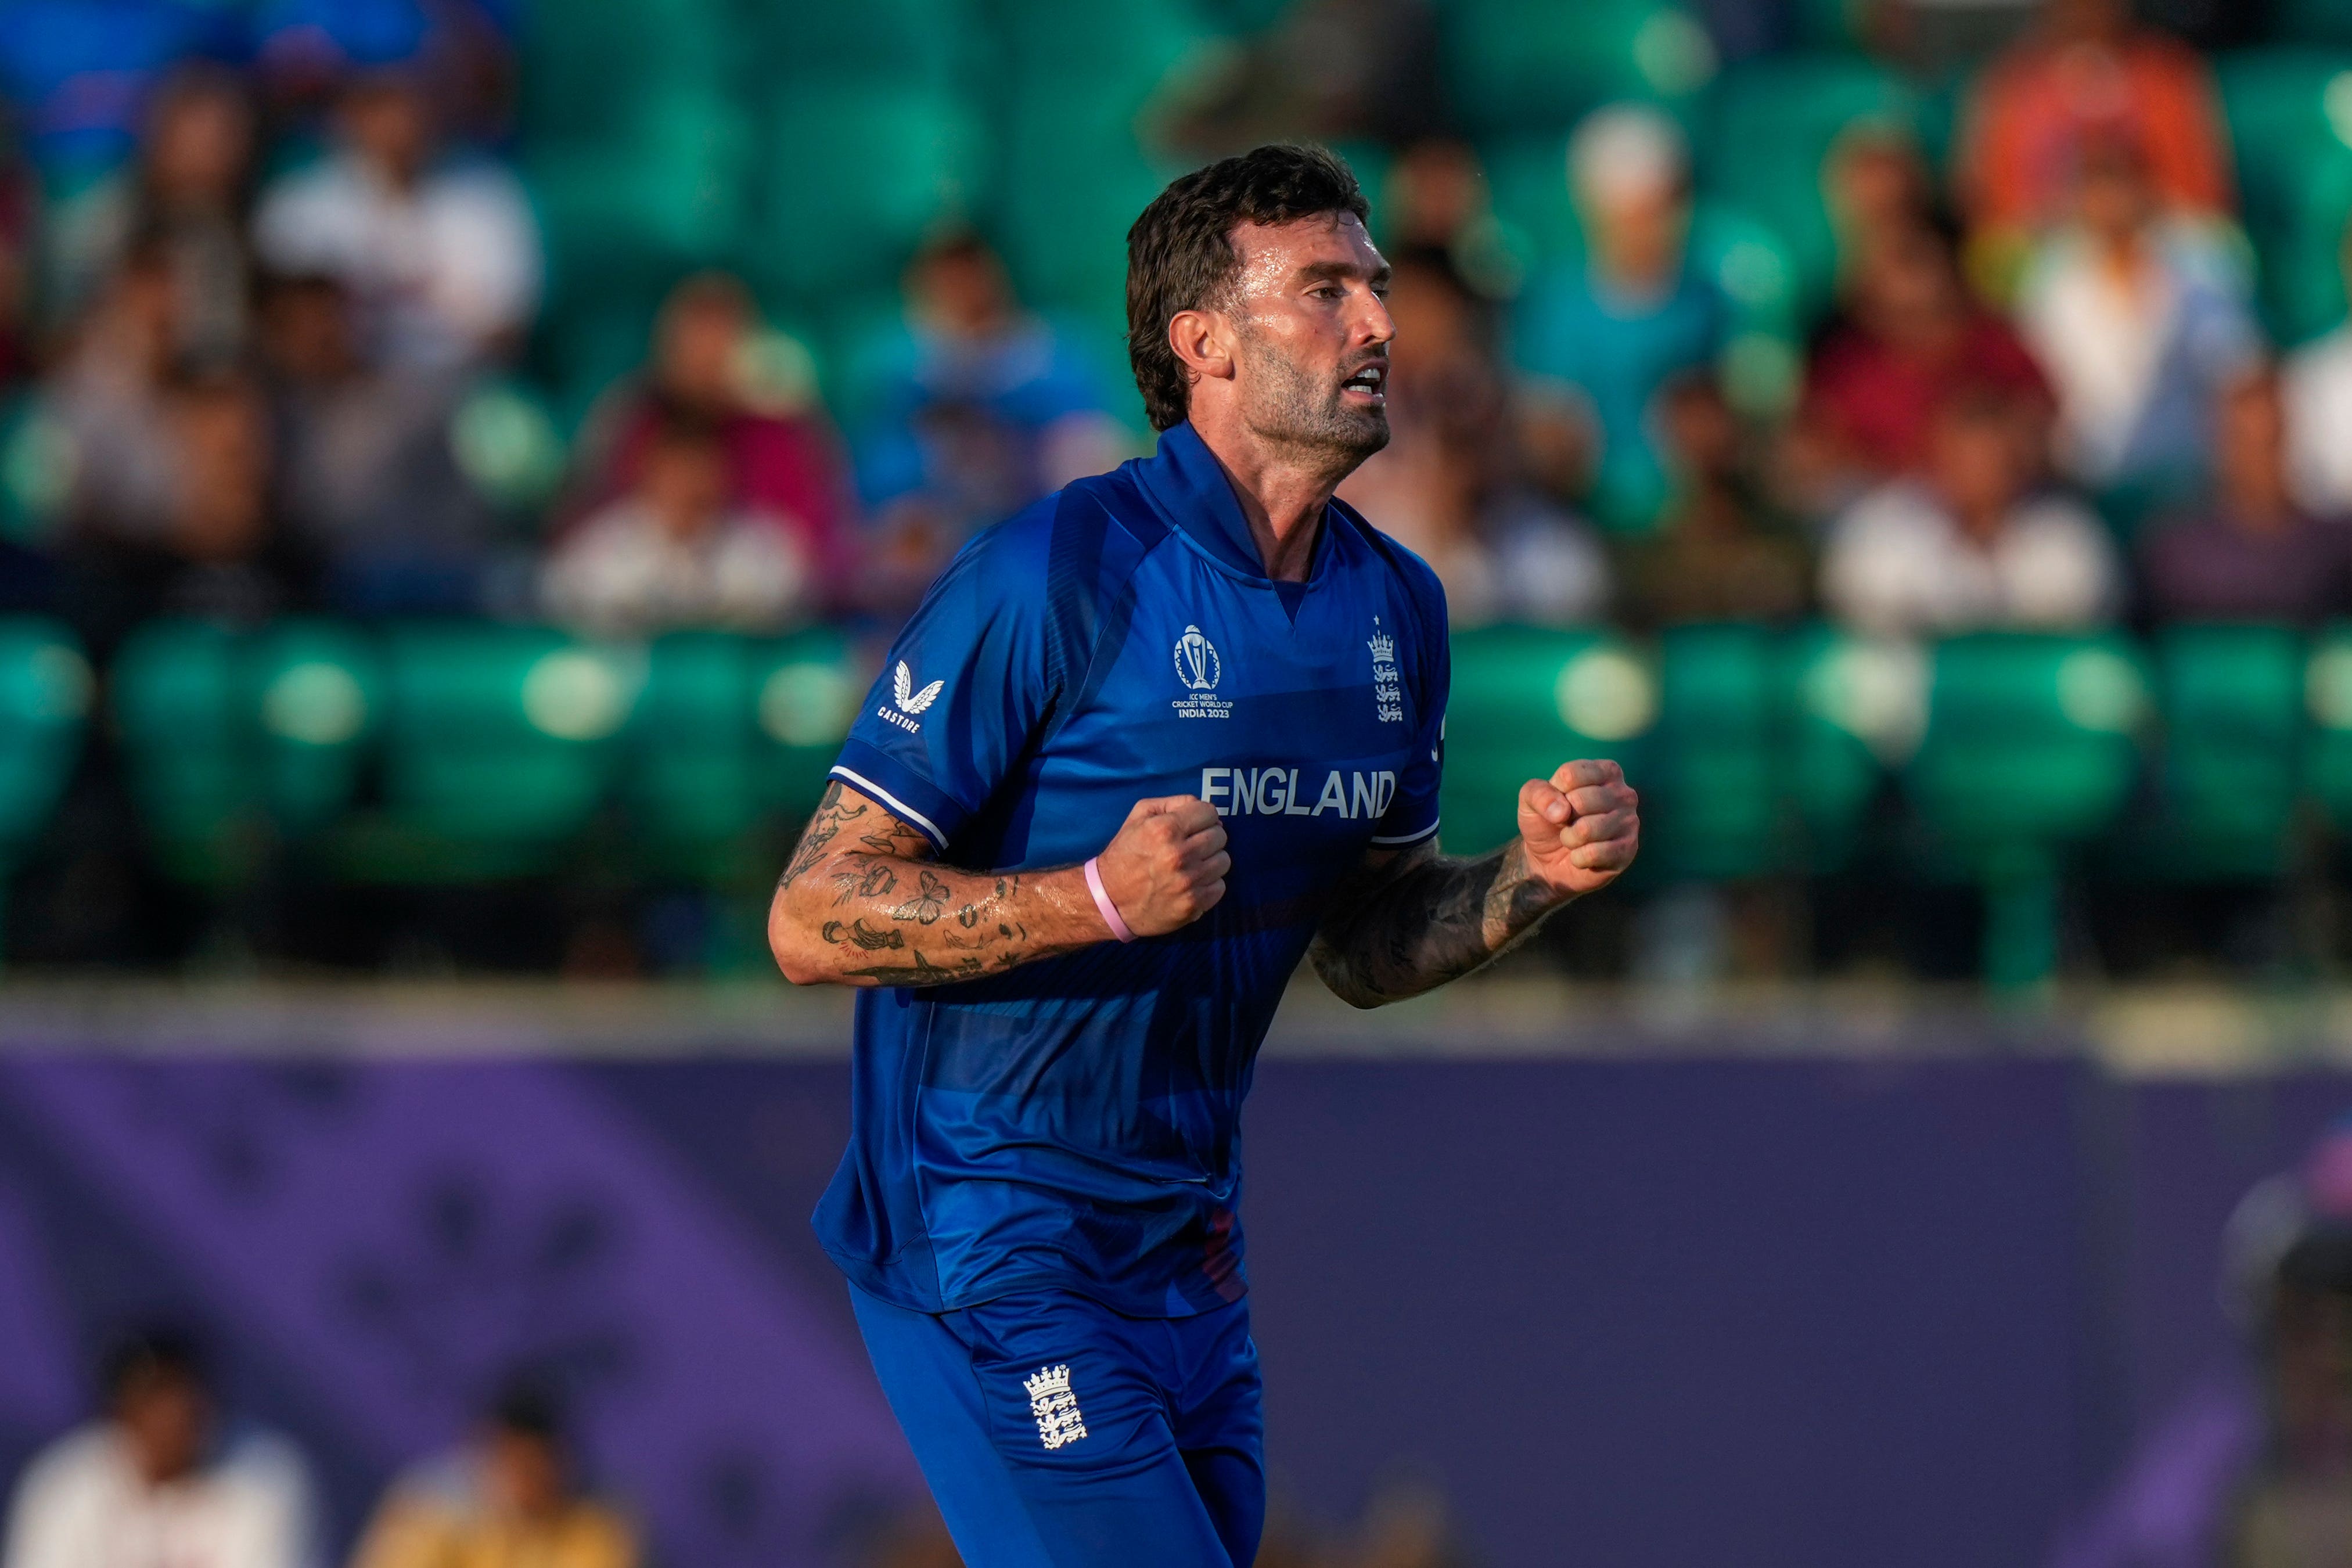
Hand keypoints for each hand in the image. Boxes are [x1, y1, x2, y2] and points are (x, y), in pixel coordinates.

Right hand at [1093, 795, 1229, 936]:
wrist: (1109, 900)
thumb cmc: (1125, 854)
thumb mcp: (1138, 817)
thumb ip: (1171, 803)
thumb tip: (1203, 808)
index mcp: (1165, 829)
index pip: (1209, 812)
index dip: (1203, 816)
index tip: (1195, 824)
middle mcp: (1179, 855)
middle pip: (1220, 836)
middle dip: (1208, 837)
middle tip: (1193, 845)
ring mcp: (1188, 882)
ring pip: (1224, 861)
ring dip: (1211, 861)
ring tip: (1193, 864)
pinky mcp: (1193, 905)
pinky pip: (1220, 886)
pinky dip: (1209, 884)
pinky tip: (1192, 883)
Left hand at [1518, 759, 1638, 897]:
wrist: (1549, 861)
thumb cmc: (1547, 821)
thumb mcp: (1530, 801)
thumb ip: (1538, 793)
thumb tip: (1562, 811)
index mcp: (1605, 771)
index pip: (1570, 775)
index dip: (1554, 792)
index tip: (1558, 800)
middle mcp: (1623, 793)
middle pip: (1580, 801)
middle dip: (1562, 818)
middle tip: (1567, 824)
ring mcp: (1629, 821)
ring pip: (1587, 829)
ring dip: (1569, 839)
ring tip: (1574, 839)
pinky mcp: (1627, 849)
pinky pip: (1593, 853)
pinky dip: (1578, 858)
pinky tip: (1583, 856)